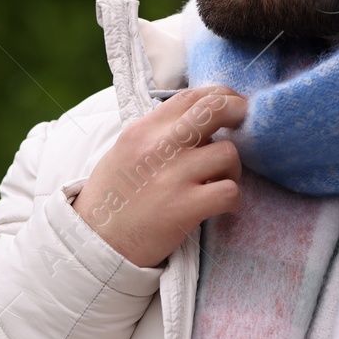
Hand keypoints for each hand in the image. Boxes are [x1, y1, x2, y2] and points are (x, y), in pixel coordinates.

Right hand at [72, 86, 246, 267]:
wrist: (94, 243)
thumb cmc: (114, 198)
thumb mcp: (125, 151)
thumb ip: (158, 133)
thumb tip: (199, 119)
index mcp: (143, 131)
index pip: (190, 97)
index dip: (220, 95)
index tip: (231, 104)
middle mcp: (158, 148)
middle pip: (215, 110)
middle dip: (238, 112)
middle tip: (244, 125)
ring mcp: (173, 177)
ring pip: (229, 154)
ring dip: (232, 169)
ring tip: (218, 181)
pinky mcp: (185, 208)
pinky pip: (230, 192)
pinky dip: (232, 199)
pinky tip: (219, 205)